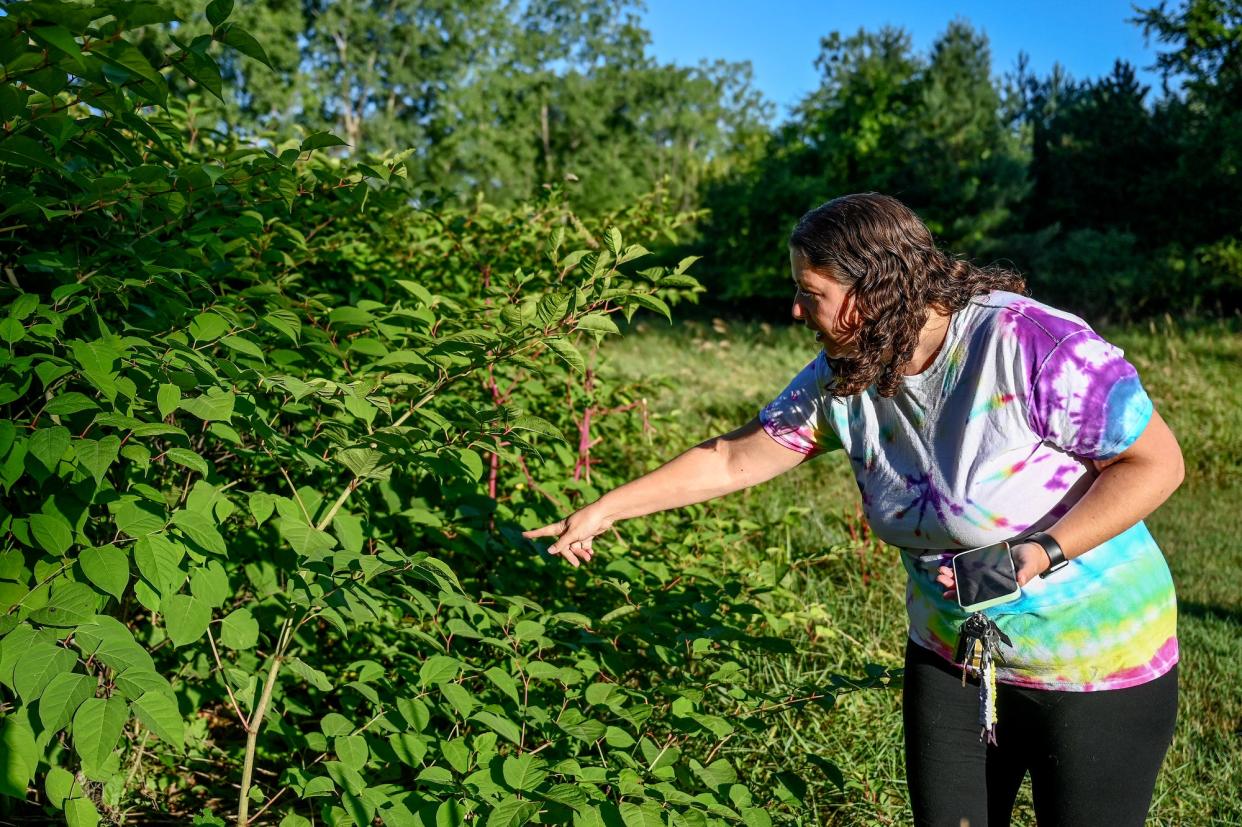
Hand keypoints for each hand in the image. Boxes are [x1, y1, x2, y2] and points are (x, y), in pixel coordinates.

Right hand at [522, 504, 614, 567]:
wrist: (604, 514)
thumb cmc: (587, 520)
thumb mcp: (573, 534)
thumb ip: (562, 543)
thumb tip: (549, 551)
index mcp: (560, 527)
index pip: (544, 531)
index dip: (534, 534)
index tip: (523, 535)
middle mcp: (567, 530)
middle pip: (563, 546)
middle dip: (570, 555)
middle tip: (576, 565)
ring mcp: (576, 533)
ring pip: (575, 548)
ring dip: (581, 554)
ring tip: (588, 558)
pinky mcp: (586, 535)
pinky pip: (583, 546)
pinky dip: (587, 551)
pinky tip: (591, 554)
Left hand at [934, 542, 1051, 599]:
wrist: (1033, 550)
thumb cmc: (1032, 561)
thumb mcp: (1029, 566)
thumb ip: (1025, 573)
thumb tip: (1020, 581)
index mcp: (1000, 589)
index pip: (979, 597)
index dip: (963, 598)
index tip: (949, 595)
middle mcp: (991, 584)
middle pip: (968, 588)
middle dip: (953, 585)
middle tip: (940, 579)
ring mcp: (987, 575)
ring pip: (967, 579)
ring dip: (953, 577)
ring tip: (940, 572)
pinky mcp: (985, 565)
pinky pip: (970, 569)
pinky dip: (959, 568)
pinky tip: (949, 566)